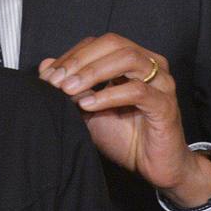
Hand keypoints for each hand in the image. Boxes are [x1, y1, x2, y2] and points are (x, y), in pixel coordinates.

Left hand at [39, 33, 210, 207]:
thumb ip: (71, 87)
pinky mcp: (165, 105)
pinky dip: (109, 95)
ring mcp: (161, 83)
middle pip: (113, 43)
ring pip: (127, 59)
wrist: (153, 166)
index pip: (99, 43)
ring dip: (93, 73)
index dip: (72, 55)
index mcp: (133, 61)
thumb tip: (45, 67)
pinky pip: (137, 91)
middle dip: (79, 60)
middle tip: (56, 81)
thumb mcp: (89, 110)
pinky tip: (89, 105)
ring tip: (70, 90)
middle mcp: (150, 65)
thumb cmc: (125, 137)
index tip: (49, 75)